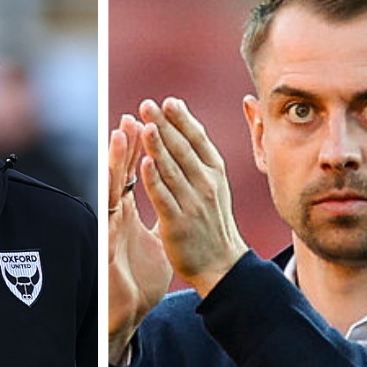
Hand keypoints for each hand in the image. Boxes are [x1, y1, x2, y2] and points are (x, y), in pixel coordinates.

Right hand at [108, 114, 170, 364]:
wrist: (127, 316)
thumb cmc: (137, 281)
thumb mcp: (153, 243)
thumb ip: (157, 218)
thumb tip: (167, 199)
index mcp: (126, 216)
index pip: (131, 176)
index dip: (139, 151)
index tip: (146, 123)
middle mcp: (115, 220)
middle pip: (118, 178)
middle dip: (125, 148)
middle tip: (132, 118)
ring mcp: (109, 235)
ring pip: (110, 194)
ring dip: (115, 167)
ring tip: (120, 137)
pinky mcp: (106, 254)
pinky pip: (109, 227)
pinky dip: (113, 206)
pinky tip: (117, 186)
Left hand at [139, 97, 249, 297]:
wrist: (222, 265)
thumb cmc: (213, 223)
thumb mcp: (215, 185)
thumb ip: (199, 156)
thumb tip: (185, 122)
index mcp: (215, 174)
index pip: (198, 140)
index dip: (183, 120)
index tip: (168, 101)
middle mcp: (206, 186)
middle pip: (182, 150)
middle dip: (164, 125)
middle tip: (148, 105)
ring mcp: (193, 204)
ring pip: (171, 170)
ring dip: (157, 146)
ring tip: (144, 125)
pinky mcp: (177, 223)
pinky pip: (163, 198)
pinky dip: (154, 180)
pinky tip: (144, 163)